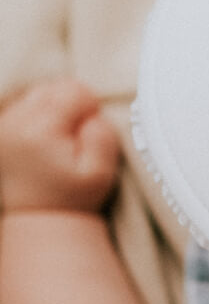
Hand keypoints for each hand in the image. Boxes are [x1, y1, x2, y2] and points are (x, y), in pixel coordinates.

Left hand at [0, 78, 120, 212]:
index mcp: (40, 130)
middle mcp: (15, 121)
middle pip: (54, 87)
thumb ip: (102, 136)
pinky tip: (47, 141)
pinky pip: (27, 104)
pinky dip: (43, 116)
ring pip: (40, 93)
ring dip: (57, 109)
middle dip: (73, 106)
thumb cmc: (73, 197)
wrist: (40, 216)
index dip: (92, 109)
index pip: (75, 90)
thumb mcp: (101, 172)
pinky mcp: (1, 128)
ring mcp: (4, 124)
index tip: (90, 134)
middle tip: (77, 138)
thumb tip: (92, 113)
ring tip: (61, 140)